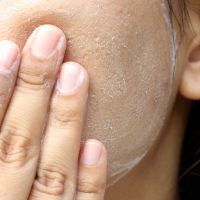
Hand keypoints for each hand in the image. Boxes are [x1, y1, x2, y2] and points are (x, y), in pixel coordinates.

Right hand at [0, 24, 106, 199]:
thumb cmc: (1, 188)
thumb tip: (5, 101)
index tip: (10, 50)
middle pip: (19, 143)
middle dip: (34, 89)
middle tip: (51, 43)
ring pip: (54, 172)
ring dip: (66, 120)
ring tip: (76, 74)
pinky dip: (89, 181)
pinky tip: (96, 146)